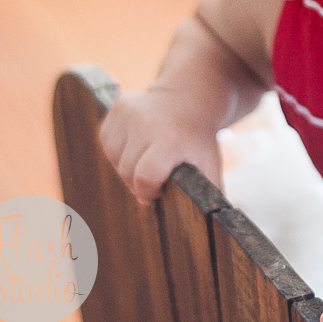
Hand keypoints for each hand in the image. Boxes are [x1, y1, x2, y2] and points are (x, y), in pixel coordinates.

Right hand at [99, 87, 220, 203]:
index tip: (160, 189)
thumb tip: (216, 223)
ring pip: (114, 158)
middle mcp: (145, 122)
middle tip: (157, 173)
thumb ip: (210, 195)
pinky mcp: (117, 108)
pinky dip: (118, 149)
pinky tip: (137, 143)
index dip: (150, 191)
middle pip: (127, 172)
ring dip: (127, 164)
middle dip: (139, 180)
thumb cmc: (198, 138)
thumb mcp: (209, 164)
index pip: (146, 178)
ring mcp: (128, 112)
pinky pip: (107, 142)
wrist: (189, 98)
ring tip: (148, 156)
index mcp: (169, 138)